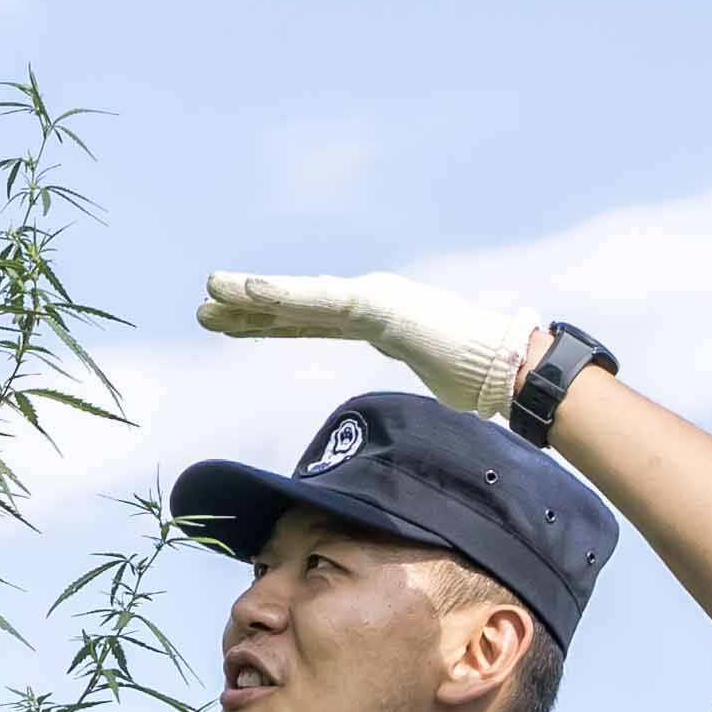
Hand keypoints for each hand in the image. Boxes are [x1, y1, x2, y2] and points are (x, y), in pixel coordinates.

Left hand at [197, 268, 546, 423]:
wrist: (507, 367)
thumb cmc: (474, 378)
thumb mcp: (422, 379)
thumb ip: (399, 379)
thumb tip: (387, 420)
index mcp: (377, 317)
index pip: (310, 321)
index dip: (269, 322)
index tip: (231, 323)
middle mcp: (370, 302)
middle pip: (297, 309)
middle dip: (249, 309)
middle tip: (204, 309)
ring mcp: (373, 300)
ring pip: (301, 299)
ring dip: (254, 295)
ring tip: (212, 291)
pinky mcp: (378, 306)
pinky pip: (321, 301)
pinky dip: (283, 295)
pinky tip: (249, 291)